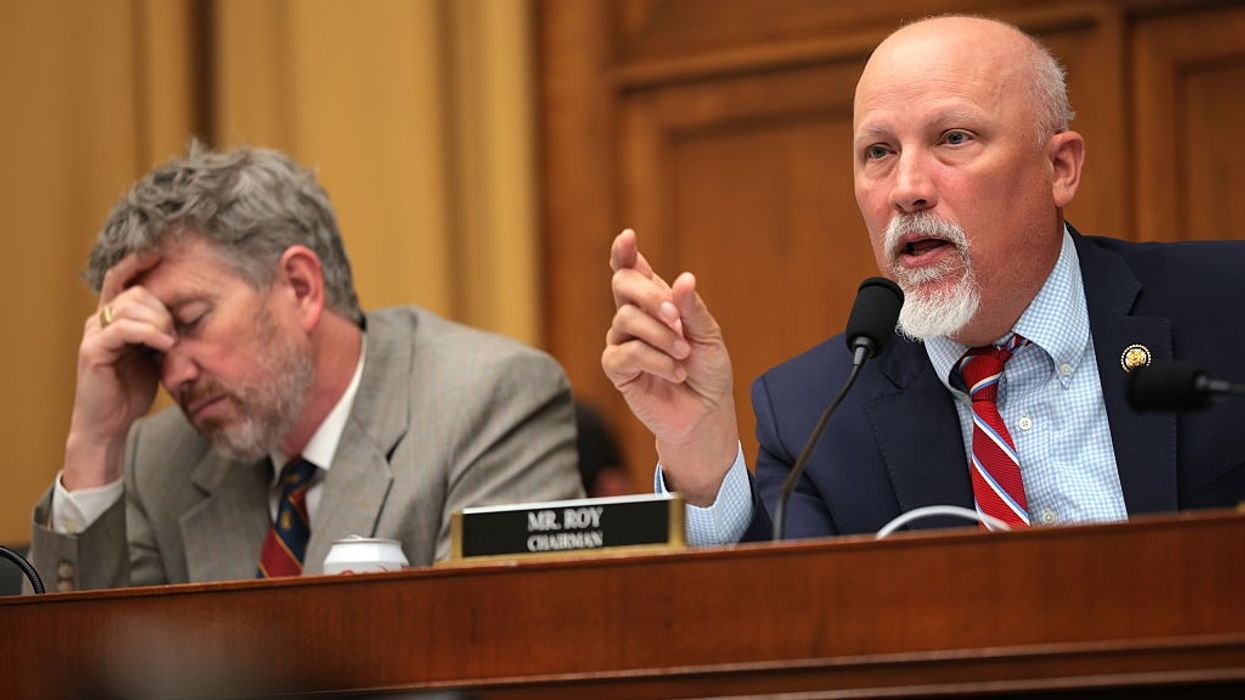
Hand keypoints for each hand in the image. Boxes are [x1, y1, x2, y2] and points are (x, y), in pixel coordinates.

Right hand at [63, 252, 175, 489]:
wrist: (109, 424)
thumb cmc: (134, 389)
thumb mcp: (156, 354)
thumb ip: (165, 331)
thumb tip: (194, 314)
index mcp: (114, 316)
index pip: (124, 277)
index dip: (141, 261)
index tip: (167, 251)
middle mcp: (100, 319)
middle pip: (136, 291)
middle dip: (164, 306)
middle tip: (178, 332)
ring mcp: (94, 332)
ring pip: (130, 305)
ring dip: (160, 320)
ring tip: (172, 342)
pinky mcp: (93, 350)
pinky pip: (123, 328)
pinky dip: (149, 332)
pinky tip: (166, 343)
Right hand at [601, 229, 738, 505]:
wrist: (705, 414)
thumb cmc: (707, 373)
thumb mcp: (708, 337)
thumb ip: (692, 310)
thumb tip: (683, 280)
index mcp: (656, 302)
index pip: (633, 270)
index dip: (625, 252)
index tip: (628, 237)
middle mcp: (634, 318)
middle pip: (622, 286)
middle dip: (649, 296)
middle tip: (677, 318)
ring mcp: (622, 342)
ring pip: (625, 320)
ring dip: (660, 335)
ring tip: (683, 355)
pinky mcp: (618, 369)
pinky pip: (626, 354)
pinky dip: (655, 361)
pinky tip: (674, 373)